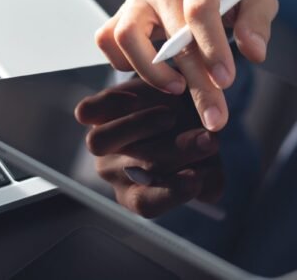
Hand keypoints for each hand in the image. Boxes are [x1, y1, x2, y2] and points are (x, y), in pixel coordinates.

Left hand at [74, 77, 224, 217]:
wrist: (176, 91)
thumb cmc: (193, 135)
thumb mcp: (207, 161)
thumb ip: (209, 178)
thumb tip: (205, 184)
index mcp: (139, 193)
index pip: (146, 203)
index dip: (171, 193)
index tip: (195, 179)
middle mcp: (115, 171)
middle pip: (134, 169)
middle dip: (175, 153)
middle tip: (205, 138)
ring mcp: (100, 142)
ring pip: (99, 142)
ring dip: (138, 127)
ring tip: (172, 116)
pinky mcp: (92, 113)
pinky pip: (87, 112)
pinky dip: (109, 103)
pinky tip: (137, 96)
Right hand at [95, 0, 278, 130]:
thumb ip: (258, 22)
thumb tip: (253, 52)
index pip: (200, 9)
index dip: (212, 47)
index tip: (225, 81)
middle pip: (172, 35)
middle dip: (195, 81)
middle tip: (215, 115)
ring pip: (126, 36)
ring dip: (152, 72)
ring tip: (178, 88)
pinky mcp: (120, 11)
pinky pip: (108, 41)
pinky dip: (124, 63)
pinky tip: (154, 72)